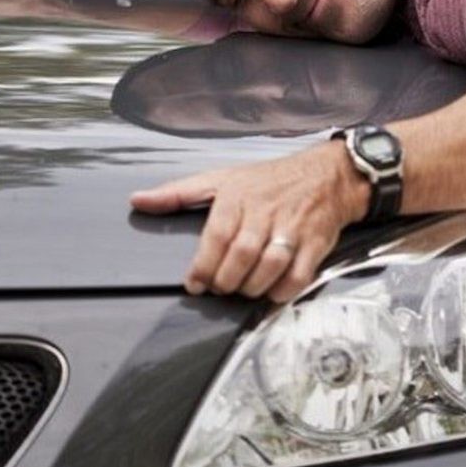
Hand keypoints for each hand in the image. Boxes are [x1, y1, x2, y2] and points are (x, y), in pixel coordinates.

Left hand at [130, 144, 369, 303]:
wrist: (327, 176)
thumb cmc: (270, 181)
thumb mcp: (222, 179)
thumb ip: (178, 194)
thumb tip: (138, 200)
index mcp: (239, 195)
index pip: (216, 235)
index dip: (203, 265)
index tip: (194, 283)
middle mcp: (266, 211)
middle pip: (242, 254)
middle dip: (225, 280)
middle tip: (219, 287)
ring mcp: (293, 227)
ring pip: (270, 265)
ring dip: (251, 287)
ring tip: (242, 289)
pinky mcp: (316, 243)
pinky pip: (299, 275)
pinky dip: (282, 290)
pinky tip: (271, 291)